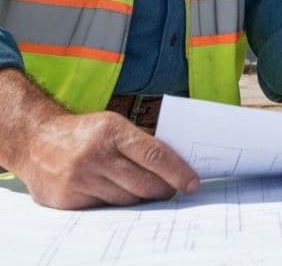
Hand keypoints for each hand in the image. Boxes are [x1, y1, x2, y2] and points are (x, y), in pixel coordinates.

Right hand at [10, 110, 199, 209]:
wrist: (36, 140)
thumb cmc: (85, 132)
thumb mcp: (113, 125)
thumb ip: (139, 143)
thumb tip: (174, 165)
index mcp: (112, 131)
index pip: (154, 155)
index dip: (177, 171)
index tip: (192, 183)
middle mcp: (95, 155)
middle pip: (142, 183)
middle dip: (163, 190)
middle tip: (174, 191)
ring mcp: (79, 179)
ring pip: (125, 200)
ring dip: (141, 199)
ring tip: (150, 194)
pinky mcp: (67, 200)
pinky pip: (103, 208)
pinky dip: (116, 204)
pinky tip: (120, 196)